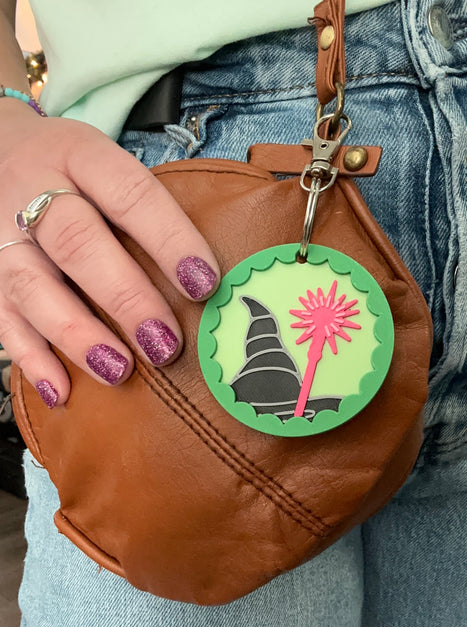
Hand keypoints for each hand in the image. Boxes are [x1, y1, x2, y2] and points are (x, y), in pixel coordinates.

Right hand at [0, 100, 219, 406]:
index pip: (130, 194)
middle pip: (76, 242)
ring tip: (119, 370)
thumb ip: (144, 212)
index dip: (169, 239)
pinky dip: (32, 359)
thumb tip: (203, 282)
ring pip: (32, 286)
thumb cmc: (71, 170)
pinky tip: (63, 389)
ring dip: (78, 334)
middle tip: (164, 343)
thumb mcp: (106, 164)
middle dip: (125, 297)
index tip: (204, 284)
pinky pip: (1, 319)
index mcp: (79, 155)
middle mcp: (32, 189)